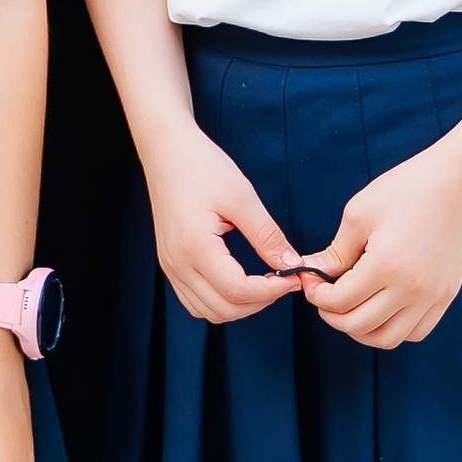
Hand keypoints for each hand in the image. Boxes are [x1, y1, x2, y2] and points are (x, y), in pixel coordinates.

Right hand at [141, 123, 303, 324]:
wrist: (166, 150)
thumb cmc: (201, 166)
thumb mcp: (242, 197)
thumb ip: (267, 236)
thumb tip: (292, 264)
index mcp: (194, 246)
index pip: (237, 290)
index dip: (272, 291)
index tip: (294, 277)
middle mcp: (177, 264)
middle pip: (224, 310)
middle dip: (260, 302)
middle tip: (284, 280)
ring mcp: (170, 267)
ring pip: (209, 312)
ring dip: (241, 306)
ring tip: (264, 283)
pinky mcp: (170, 264)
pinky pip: (195, 300)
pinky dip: (221, 301)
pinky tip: (240, 281)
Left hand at [299, 146, 461, 349]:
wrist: (456, 182)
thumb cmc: (405, 190)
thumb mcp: (359, 214)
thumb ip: (335, 252)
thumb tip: (313, 274)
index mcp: (386, 265)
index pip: (340, 301)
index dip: (316, 295)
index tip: (311, 281)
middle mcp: (412, 288)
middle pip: (359, 326)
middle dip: (332, 315)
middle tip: (324, 297)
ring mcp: (433, 296)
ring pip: (388, 339)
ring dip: (361, 330)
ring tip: (350, 308)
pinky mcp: (446, 296)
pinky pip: (416, 332)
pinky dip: (393, 329)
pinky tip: (380, 309)